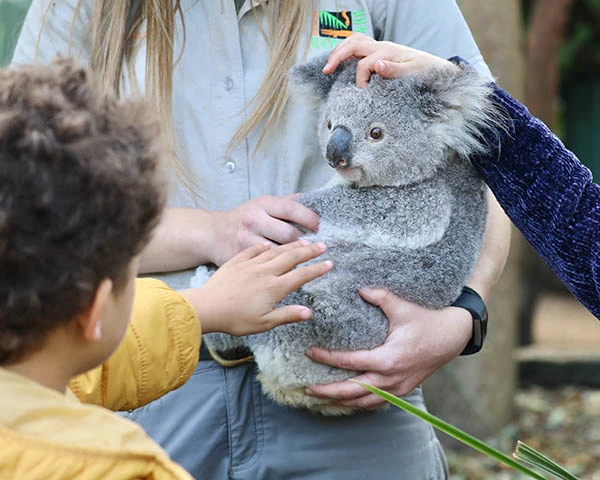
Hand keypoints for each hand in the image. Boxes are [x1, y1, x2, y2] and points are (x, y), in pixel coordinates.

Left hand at [180, 240, 332, 335]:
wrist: (206, 307)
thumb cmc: (235, 320)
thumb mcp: (264, 323)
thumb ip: (287, 315)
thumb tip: (309, 312)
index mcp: (274, 288)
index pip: (301, 276)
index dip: (317, 269)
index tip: (329, 263)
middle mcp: (265, 272)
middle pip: (291, 258)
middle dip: (309, 251)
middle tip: (322, 245)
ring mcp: (250, 265)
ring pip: (275, 251)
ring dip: (291, 245)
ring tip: (303, 240)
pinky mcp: (236, 262)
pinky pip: (253, 250)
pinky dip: (264, 246)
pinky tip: (269, 244)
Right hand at [208, 194, 319, 265]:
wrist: (212, 233)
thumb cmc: (244, 218)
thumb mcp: (262, 204)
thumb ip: (286, 203)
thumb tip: (312, 200)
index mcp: (262, 204)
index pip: (290, 208)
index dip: (308, 218)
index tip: (318, 226)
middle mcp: (254, 220)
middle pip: (288, 234)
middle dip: (305, 242)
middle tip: (317, 247)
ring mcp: (247, 239)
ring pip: (280, 252)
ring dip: (295, 257)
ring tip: (306, 259)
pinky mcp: (242, 257)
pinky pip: (267, 264)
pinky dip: (280, 268)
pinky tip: (288, 269)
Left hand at [304, 287, 471, 409]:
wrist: (453, 336)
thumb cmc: (427, 321)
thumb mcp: (402, 306)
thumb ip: (379, 296)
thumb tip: (358, 289)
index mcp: (387, 359)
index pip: (349, 362)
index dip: (327, 358)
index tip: (310, 352)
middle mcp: (390, 379)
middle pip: (351, 391)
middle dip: (327, 392)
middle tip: (307, 389)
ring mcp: (397, 388)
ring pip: (363, 402)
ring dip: (341, 401)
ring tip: (322, 398)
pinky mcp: (402, 390)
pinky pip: (376, 402)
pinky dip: (359, 403)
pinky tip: (347, 400)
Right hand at [322, 33, 457, 87]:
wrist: (435, 69)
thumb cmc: (425, 73)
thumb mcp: (412, 73)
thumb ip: (394, 70)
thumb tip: (377, 64)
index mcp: (387, 52)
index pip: (364, 63)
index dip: (360, 79)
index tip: (363, 92)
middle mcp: (382, 47)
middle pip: (353, 44)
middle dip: (337, 56)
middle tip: (326, 70)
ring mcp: (380, 47)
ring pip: (354, 41)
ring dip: (340, 50)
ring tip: (330, 64)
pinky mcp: (380, 52)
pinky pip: (359, 45)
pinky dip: (347, 50)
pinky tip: (342, 61)